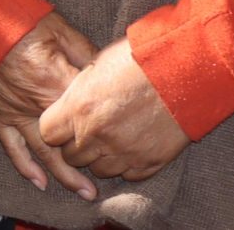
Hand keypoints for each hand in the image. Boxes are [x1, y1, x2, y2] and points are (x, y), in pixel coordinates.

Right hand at [0, 12, 98, 200]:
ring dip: (66, 175)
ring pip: (45, 152)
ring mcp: (18, 113)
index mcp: (57, 81)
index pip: (88, 109)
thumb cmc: (21, 20)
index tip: (124, 125)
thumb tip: (106, 70)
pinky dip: (25, 167)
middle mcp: (39, 104)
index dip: (107, 117)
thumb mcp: (60, 28)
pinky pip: (13, 147)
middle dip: (95, 157)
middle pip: (72, 140)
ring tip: (86, 192)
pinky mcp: (1, 115)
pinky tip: (40, 184)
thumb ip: (85, 52)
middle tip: (116, 172)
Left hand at [37, 39, 188, 182]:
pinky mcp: (147, 164)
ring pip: (98, 170)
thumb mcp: (98, 65)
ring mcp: (123, 153)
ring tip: (116, 134)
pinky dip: (128, 163)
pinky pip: (127, 175)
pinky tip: (135, 143)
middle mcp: (96, 135)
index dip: (57, 127)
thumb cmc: (140, 58)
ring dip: (102, 156)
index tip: (67, 120)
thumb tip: (69, 102)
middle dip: (78, 143)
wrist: (185, 69)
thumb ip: (78, 91)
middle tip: (94, 127)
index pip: (48, 134)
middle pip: (71, 156)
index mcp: (79, 108)